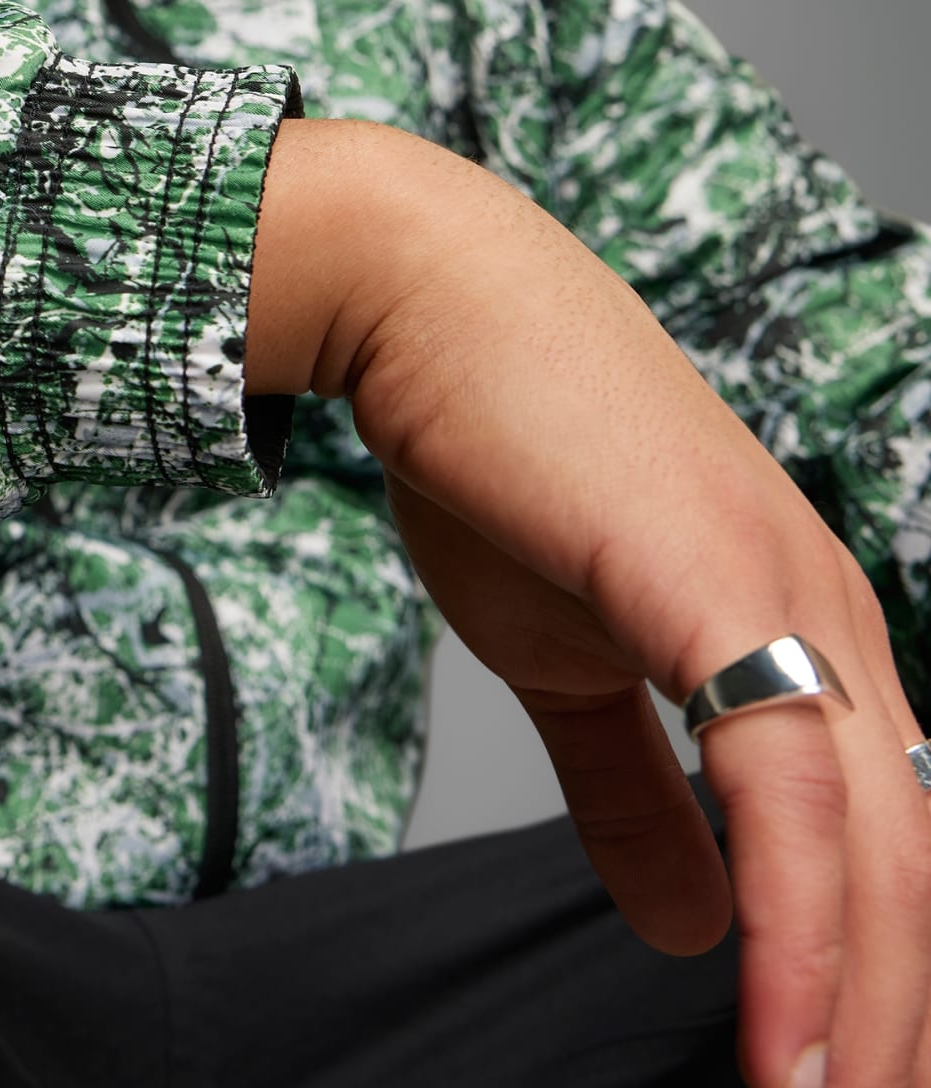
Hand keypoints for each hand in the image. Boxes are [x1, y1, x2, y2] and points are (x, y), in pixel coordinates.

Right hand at [248, 119, 930, 1087]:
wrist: (434, 306)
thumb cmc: (498, 458)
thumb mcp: (561, 658)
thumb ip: (629, 791)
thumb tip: (689, 928)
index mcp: (811, 632)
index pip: (891, 845)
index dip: (887, 978)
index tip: (852, 1084)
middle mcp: (839, 619)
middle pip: (919, 870)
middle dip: (905, 1023)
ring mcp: (796, 596)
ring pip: (884, 852)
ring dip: (874, 1009)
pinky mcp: (727, 586)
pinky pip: (791, 799)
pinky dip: (808, 937)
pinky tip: (788, 1039)